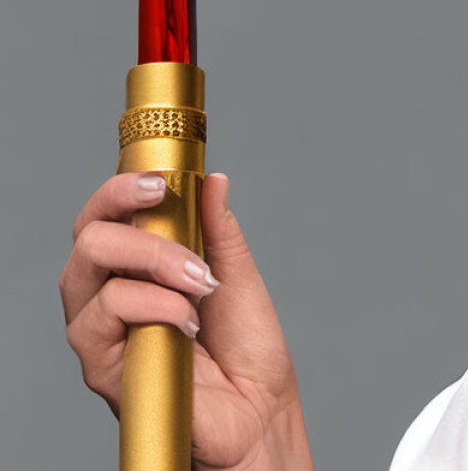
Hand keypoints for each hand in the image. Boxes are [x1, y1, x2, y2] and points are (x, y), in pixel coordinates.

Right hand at [60, 172, 313, 469]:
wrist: (259, 408)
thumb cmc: (246, 347)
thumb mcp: (237, 275)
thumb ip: (218, 230)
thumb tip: (215, 180)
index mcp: (137, 268)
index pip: (106, 218)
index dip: (119, 191)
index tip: (158, 182)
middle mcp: (108, 295)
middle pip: (89, 239)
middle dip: (142, 233)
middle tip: (191, 248)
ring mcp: (101, 332)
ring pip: (88, 274)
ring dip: (155, 268)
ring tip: (201, 287)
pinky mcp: (102, 367)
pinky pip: (105, 318)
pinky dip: (153, 307)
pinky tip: (188, 322)